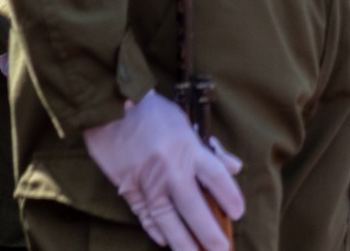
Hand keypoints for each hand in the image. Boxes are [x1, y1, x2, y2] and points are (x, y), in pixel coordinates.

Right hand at [83, 90, 243, 250]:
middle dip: (208, 232)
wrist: (111, 112)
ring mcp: (147, 183)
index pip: (216, 178)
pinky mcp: (128, 189)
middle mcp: (170, 169)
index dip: (229, 197)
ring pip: (167, 219)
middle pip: (193, 206)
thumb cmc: (154, 115)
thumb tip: (234, 168)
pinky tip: (164, 242)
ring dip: (182, 242)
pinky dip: (155, 230)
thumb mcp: (188, 124)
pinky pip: (144, 215)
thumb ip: (212, 150)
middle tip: (221, 250)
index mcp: (188, 149)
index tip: (238, 214)